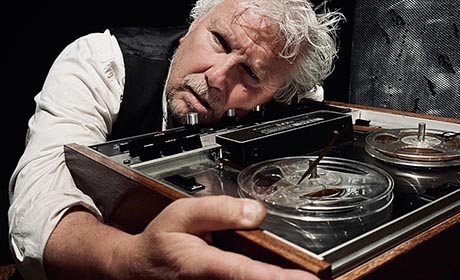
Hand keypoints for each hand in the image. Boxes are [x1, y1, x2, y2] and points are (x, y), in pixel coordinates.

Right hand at [116, 195, 318, 279]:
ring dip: (272, 279)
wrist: (137, 269)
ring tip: (295, 276)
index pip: (246, 273)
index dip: (277, 279)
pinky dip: (259, 279)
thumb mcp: (182, 214)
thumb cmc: (158, 243)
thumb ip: (219, 210)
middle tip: (311, 277)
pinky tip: (272, 273)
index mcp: (202, 265)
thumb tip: (255, 212)